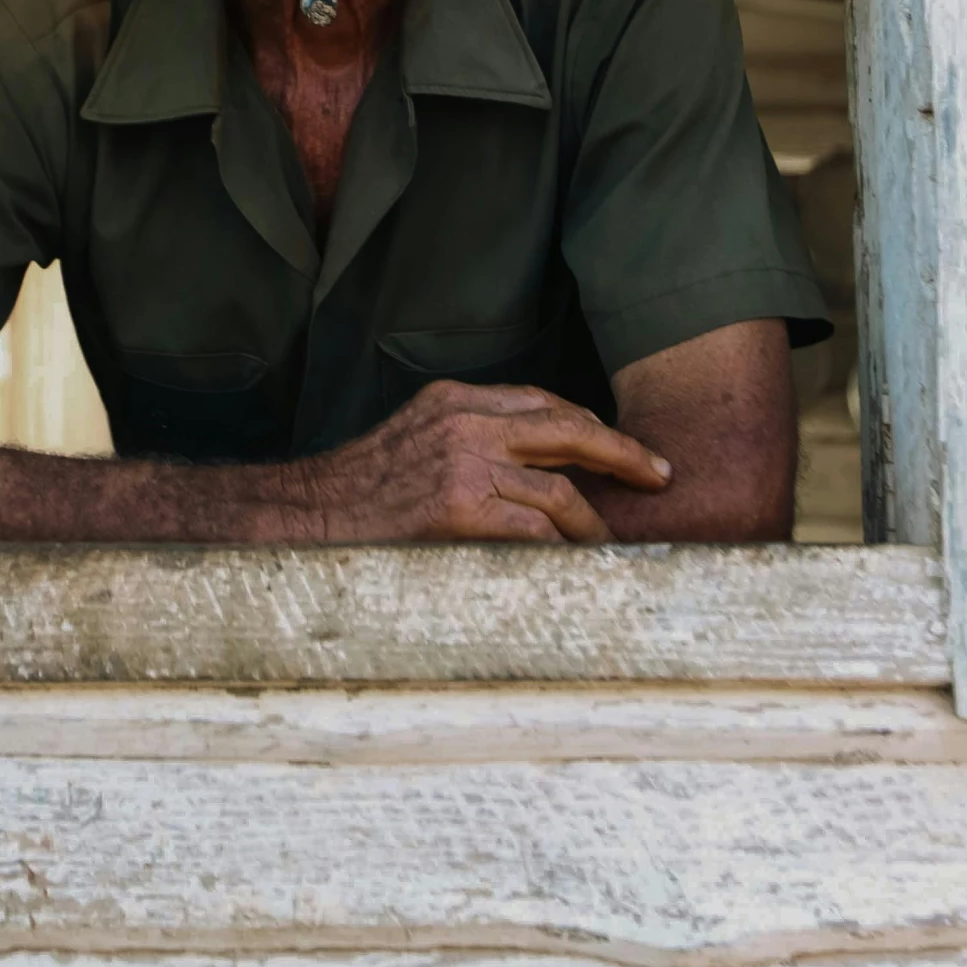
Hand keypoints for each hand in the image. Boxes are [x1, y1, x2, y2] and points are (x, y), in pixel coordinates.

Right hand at [283, 381, 671, 543]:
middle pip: (569, 429)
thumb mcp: (416, 438)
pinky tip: (571, 565)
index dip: (591, 425)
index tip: (623, 448)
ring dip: (593, 525)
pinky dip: (562, 552)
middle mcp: (466, 424)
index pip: (544, 402)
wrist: (307, 518)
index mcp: (456, 400)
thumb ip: (471, 437)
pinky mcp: (462, 513)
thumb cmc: (362, 489)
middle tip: (659, 474)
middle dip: (623, 453)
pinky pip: (537, 533)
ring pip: (560, 493)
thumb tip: (535, 462)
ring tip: (605, 548)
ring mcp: (465, 467)